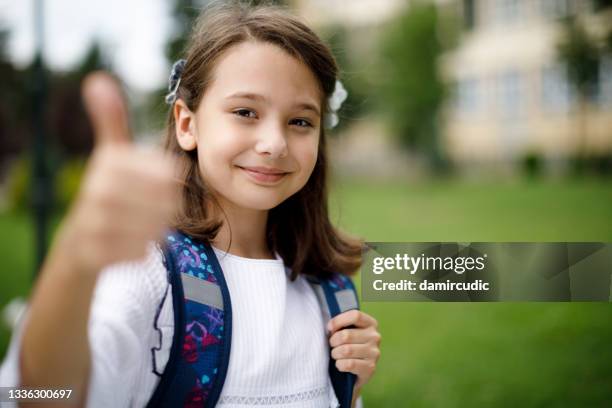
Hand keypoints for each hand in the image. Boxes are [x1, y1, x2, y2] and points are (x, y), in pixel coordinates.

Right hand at [60, 72, 179, 274]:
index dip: (171, 186)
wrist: (81, 237)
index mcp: (112, 162)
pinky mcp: (96, 252)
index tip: (156, 187)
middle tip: (153, 210)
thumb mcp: (111, 153)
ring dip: (156, 230)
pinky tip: (130, 242)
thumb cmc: (108, 190)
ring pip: (157, 230)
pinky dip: (143, 250)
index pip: (170, 176)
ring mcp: (95, 222)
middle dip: (165, 210)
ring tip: (142, 224)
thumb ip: (112, 120)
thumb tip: (97, 80)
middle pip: (167, 204)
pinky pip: (142, 252)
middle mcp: (99, 190)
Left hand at [328, 310, 380, 392]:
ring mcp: (374, 353)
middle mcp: (375, 337)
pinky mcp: (370, 368)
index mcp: (370, 324)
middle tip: (332, 345)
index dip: (338, 321)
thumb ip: (340, 325)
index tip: (330, 328)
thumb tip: (330, 327)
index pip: (355, 316)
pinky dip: (339, 365)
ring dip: (335, 353)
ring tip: (336, 355)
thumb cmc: (348, 346)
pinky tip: (340, 364)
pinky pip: (349, 364)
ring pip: (346, 350)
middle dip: (333, 341)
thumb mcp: (347, 331)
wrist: (354, 372)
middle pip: (346, 335)